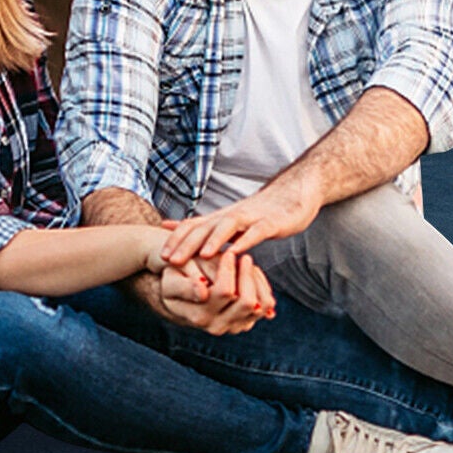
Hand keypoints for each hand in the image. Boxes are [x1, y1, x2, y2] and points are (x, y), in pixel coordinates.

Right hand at [157, 249, 275, 334]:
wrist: (179, 296)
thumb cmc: (174, 281)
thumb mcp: (171, 281)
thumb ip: (185, 287)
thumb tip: (203, 292)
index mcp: (199, 316)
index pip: (225, 292)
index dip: (228, 270)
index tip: (227, 253)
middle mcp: (218, 326)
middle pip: (247, 301)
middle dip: (247, 274)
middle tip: (242, 257)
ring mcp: (233, 327)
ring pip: (260, 305)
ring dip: (256, 281)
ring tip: (246, 265)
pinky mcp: (245, 322)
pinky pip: (265, 306)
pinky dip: (262, 288)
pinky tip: (250, 274)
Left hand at [161, 173, 322, 262]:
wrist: (294, 193)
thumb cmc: (259, 212)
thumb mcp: (227, 220)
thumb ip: (200, 226)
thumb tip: (169, 227)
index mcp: (220, 218)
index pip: (192, 226)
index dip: (175, 240)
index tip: (159, 257)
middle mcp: (231, 216)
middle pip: (205, 227)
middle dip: (186, 244)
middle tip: (169, 260)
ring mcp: (251, 218)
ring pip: (228, 226)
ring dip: (214, 240)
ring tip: (201, 255)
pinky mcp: (271, 222)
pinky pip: (256, 232)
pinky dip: (246, 241)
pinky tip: (237, 252)